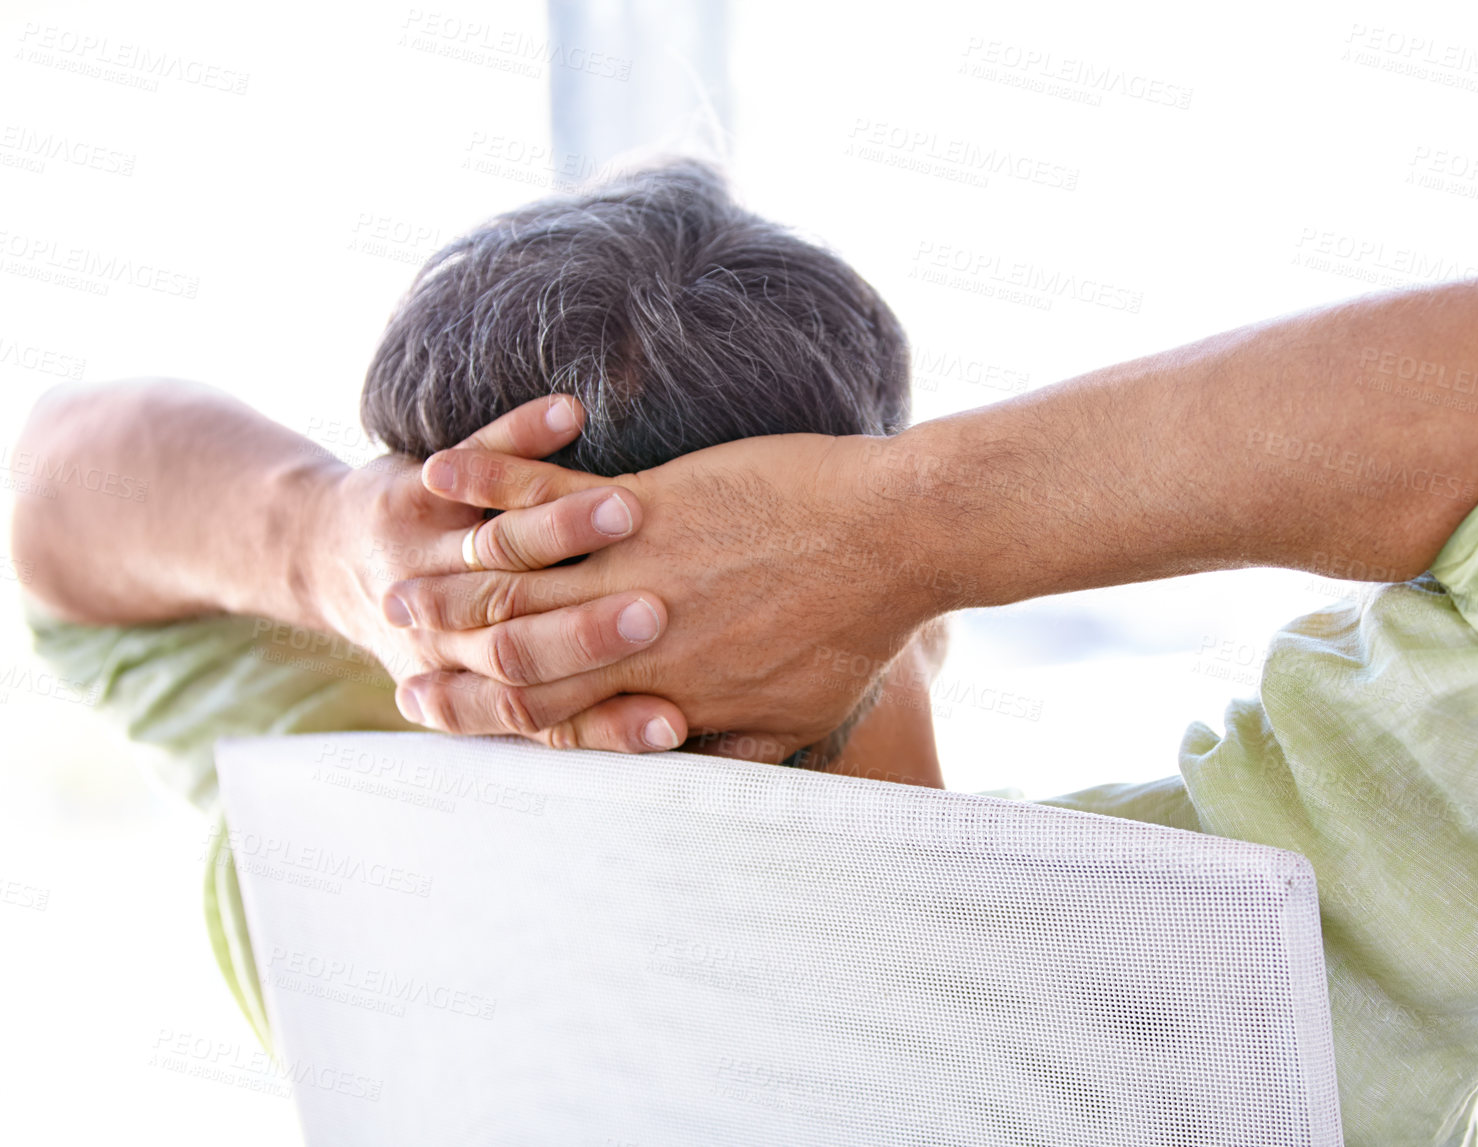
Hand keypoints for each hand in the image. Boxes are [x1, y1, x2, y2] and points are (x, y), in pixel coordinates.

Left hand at [301, 395, 688, 750]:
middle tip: (653, 615)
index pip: (555, 716)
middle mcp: (447, 631)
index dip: (613, 723)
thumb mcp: (497, 687)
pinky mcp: (425, 489)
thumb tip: (679, 743)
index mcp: (481, 683)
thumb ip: (586, 716)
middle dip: (589, 631)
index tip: (671, 722)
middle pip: (523, 640)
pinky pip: (478, 457)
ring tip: (624, 512)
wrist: (333, 558)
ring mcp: (432, 556)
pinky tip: (568, 415)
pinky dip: (520, 433)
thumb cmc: (442, 630)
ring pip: (500, 545)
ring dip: (562, 528)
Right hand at [386, 431, 956, 759]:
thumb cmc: (860, 625)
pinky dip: (489, 484)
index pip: (555, 720)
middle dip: (448, 656)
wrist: (900, 538)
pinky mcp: (651, 503)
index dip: (488, 718)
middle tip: (394, 647)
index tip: (437, 711)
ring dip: (447, 580)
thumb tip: (698, 767)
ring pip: (516, 586)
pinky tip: (440, 473)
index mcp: (669, 695)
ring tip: (393, 572)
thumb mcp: (801, 713)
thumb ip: (738, 743)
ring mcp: (638, 570)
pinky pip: (548, 496)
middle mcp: (638, 645)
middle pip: (516, 660)